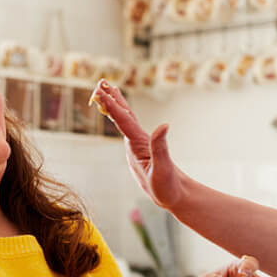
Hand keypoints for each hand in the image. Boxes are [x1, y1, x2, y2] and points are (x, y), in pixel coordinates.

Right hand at [93, 80, 182, 209]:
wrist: (176, 194)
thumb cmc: (169, 186)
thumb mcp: (163, 168)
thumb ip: (161, 147)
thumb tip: (164, 125)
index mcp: (140, 142)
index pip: (123, 119)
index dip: (111, 105)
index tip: (100, 91)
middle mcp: (139, 140)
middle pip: (124, 114)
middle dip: (112, 98)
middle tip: (101, 81)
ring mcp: (138, 144)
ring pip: (124, 119)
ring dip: (115, 104)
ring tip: (107, 89)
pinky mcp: (137, 150)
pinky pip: (124, 129)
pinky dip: (118, 118)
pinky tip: (116, 116)